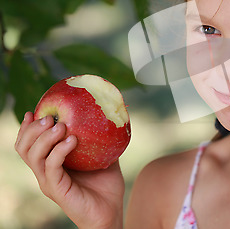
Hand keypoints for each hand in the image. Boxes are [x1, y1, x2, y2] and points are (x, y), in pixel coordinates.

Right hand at [15, 112, 123, 228]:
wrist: (111, 211)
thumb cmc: (106, 185)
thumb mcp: (102, 156)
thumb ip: (100, 138)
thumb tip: (107, 115)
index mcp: (51, 164)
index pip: (29, 144)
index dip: (27, 128)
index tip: (35, 111)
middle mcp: (45, 173)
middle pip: (24, 148)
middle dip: (33, 130)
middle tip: (50, 118)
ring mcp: (49, 182)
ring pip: (33, 157)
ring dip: (45, 138)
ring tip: (61, 126)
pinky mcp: (58, 190)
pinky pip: (51, 168)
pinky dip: (59, 151)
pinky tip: (72, 140)